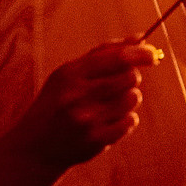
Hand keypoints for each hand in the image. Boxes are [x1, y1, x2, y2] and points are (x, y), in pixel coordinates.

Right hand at [14, 41, 158, 170]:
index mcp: (70, 74)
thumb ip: (105, 53)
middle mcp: (77, 96)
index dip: (141, 54)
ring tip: (108, 105)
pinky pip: (131, 121)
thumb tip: (140, 38)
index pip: (117, 58)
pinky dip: (125, 120)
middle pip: (130, 77)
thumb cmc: (57, 102)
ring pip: (133, 98)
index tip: (152, 55)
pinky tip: (106, 122)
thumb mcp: (70, 73)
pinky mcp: (95, 140)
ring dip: (128, 100)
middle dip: (130, 78)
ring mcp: (86, 119)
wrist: (33, 148)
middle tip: (116, 85)